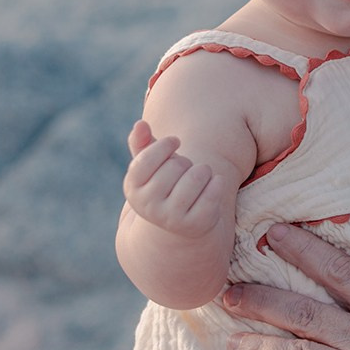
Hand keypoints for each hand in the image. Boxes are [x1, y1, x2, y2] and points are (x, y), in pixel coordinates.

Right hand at [122, 119, 226, 237]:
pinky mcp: (195, 225)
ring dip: (204, 170)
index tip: (175, 142)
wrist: (181, 223)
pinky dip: (217, 183)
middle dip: (186, 161)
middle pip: (176, 165)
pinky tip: (213, 185)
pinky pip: (213, 192)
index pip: (148, 157)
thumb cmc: (166, 183)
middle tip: (186, 170)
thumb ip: (141, 143)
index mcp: (132, 189)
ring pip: (197, 176)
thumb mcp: (150, 165)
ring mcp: (171, 219)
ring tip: (200, 177)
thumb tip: (140, 124)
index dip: (165, 144)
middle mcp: (148, 207)